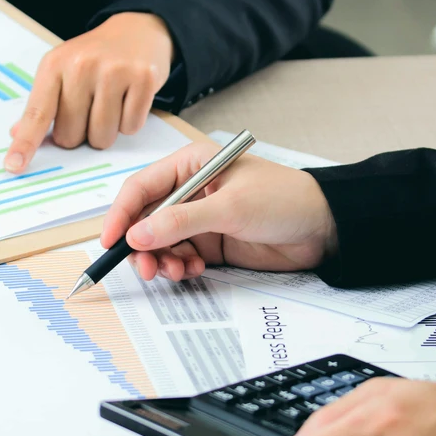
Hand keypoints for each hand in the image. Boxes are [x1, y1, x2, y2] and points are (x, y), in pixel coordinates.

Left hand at [4, 12, 172, 171]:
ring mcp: (114, 71)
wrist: (136, 30)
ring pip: (102, 137)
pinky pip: (131, 127)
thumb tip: (17, 134)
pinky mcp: (143, 78)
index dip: (25, 143)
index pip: (37, 113)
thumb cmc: (94, 58)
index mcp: (54, 65)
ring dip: (106, 131)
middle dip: (80, 134)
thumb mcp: (61, 70)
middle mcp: (82, 65)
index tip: (14, 166)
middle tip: (89, 109)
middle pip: (71, 136)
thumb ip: (42, 104)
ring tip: (110, 104)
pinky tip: (129, 99)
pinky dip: (130, 122)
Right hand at [99, 142, 337, 280]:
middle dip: (140, 245)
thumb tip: (137, 235)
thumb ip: (181, 222)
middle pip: (146, 219)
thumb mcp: (230, 207)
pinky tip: (192, 270)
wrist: (324, 228)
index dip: (121, 214)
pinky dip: (179, 266)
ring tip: (176, 271)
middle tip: (146, 269)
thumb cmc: (284, 199)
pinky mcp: (211, 242)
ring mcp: (200, 218)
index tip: (111, 241)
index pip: (142, 187)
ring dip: (161, 259)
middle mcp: (190, 190)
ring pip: (160, 242)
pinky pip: (180, 256)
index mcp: (191, 164)